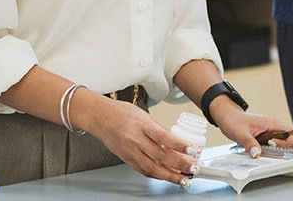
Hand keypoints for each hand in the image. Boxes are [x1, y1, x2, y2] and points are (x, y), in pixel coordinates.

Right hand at [79, 95, 198, 184]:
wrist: (100, 118)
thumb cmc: (121, 113)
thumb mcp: (144, 115)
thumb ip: (160, 129)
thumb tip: (176, 140)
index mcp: (142, 125)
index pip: (164, 137)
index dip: (180, 146)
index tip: (192, 151)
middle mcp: (135, 140)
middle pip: (160, 157)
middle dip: (179, 165)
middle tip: (192, 169)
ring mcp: (130, 151)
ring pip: (152, 169)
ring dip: (169, 176)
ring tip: (182, 179)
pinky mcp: (126, 159)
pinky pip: (143, 170)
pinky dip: (156, 175)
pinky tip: (165, 176)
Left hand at [211, 102, 292, 156]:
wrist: (228, 116)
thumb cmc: (234, 120)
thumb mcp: (240, 133)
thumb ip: (249, 143)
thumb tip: (257, 154)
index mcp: (272, 124)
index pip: (292, 133)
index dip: (288, 143)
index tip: (276, 147)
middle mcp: (275, 127)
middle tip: (288, 156)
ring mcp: (273, 131)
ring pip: (289, 141)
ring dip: (288, 150)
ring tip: (278, 155)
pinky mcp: (269, 135)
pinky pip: (281, 143)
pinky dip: (280, 150)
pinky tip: (273, 154)